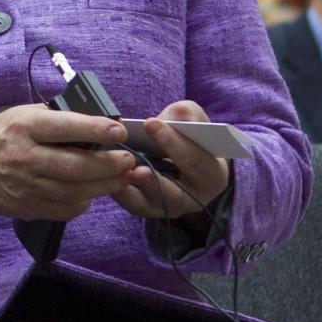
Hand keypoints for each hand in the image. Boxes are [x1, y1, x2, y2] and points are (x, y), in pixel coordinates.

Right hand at [0, 104, 135, 220]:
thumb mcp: (18, 115)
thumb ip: (53, 117)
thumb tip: (96, 121)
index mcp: (23, 127)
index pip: (68, 127)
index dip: (98, 129)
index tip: (120, 131)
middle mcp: (25, 157)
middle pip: (78, 165)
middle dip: (110, 164)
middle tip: (128, 160)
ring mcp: (27, 186)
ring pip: (77, 191)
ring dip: (105, 185)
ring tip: (121, 177)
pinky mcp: (29, 207)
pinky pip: (66, 209)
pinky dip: (84, 202)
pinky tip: (92, 193)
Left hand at [110, 100, 229, 219]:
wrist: (179, 158)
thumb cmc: (189, 138)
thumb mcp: (195, 122)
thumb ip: (188, 116)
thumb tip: (181, 112)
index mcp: (213, 176)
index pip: (196, 161)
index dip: (174, 142)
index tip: (150, 123)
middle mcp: (194, 198)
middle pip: (176, 191)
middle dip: (155, 173)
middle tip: (133, 156)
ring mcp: (170, 207)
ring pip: (152, 202)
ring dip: (134, 188)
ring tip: (122, 171)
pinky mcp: (148, 208)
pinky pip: (133, 204)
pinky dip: (121, 192)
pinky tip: (107, 176)